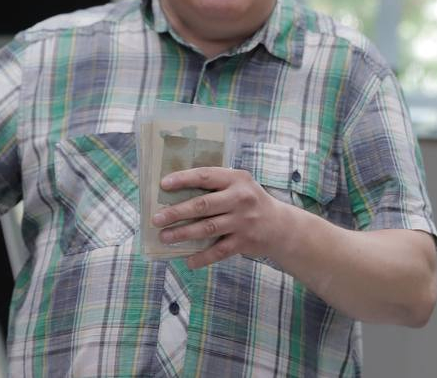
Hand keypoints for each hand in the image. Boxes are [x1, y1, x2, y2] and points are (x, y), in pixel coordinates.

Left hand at [152, 167, 291, 269]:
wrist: (281, 226)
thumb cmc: (250, 201)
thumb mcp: (239, 184)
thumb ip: (216, 185)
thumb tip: (177, 191)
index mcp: (236, 179)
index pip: (205, 176)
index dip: (183, 179)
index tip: (163, 184)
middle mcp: (240, 199)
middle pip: (203, 205)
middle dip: (176, 212)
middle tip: (156, 218)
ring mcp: (243, 221)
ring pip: (207, 228)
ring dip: (183, 234)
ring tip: (164, 237)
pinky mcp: (244, 242)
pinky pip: (218, 251)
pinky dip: (202, 257)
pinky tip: (188, 260)